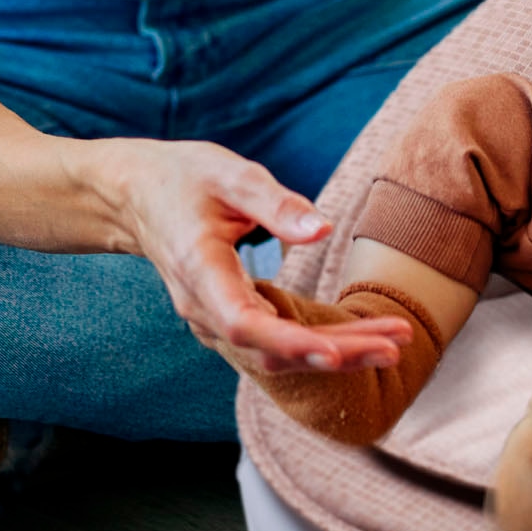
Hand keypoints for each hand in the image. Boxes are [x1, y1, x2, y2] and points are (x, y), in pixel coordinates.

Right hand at [100, 140, 413, 376]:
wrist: (137, 196)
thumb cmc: (184, 177)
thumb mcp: (229, 175)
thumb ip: (275, 205)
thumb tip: (323, 229)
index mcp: (199, 270)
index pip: (242, 322)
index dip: (287, 342)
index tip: (333, 353)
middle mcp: (203, 308)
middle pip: (269, 351)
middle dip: (334, 353)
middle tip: (395, 345)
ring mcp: (212, 319)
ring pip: (274, 355)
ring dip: (332, 353)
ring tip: (392, 343)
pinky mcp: (227, 316)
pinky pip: (272, 342)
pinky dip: (314, 345)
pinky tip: (356, 340)